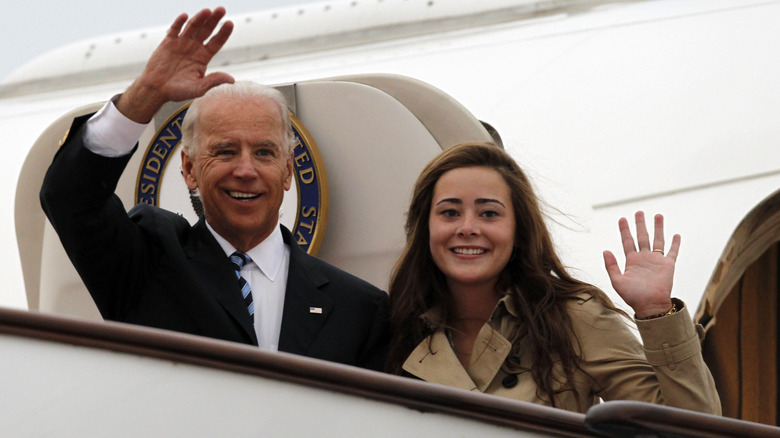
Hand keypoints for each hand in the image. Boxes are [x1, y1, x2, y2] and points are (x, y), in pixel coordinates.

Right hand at [117, 7, 234, 122]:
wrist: (157, 89)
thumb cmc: (179, 91)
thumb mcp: (199, 88)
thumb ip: (214, 81)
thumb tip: (232, 79)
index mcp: (203, 57)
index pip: (216, 42)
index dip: (223, 33)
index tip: (230, 23)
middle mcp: (194, 47)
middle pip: (207, 30)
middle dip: (214, 20)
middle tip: (221, 9)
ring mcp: (181, 43)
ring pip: (192, 27)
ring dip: (199, 18)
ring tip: (207, 11)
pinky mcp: (168, 42)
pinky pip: (175, 30)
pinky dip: (179, 23)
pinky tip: (185, 16)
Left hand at [602, 211, 679, 317]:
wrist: (650, 306)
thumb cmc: (633, 296)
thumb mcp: (617, 281)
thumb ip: (611, 266)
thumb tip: (605, 250)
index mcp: (631, 261)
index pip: (627, 241)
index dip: (624, 230)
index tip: (622, 218)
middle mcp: (644, 258)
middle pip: (642, 237)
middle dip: (640, 224)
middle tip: (639, 212)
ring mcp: (656, 261)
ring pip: (657, 240)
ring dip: (658, 228)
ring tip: (658, 215)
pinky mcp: (668, 266)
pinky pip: (672, 252)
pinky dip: (675, 244)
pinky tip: (676, 235)